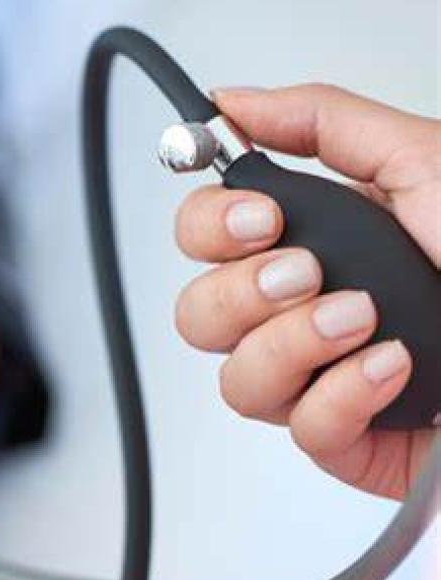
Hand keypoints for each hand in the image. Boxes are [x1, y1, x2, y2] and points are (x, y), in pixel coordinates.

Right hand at [174, 84, 439, 499]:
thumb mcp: (423, 162)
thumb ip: (321, 122)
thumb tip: (231, 105)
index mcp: (309, 240)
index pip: (200, 236)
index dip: (209, 227)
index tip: (261, 218)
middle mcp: (299, 309)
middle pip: (197, 314)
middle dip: (244, 292)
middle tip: (307, 273)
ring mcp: (316, 375)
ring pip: (235, 380)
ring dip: (293, 345)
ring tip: (363, 320)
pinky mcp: (344, 437)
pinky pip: (301, 428)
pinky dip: (345, 396)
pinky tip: (392, 367)